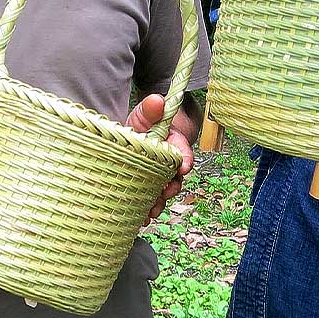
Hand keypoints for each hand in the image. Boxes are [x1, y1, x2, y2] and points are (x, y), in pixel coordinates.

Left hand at [126, 93, 194, 222]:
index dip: (186, 160)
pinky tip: (141, 218)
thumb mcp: (143, 115)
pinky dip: (146, 210)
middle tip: (164, 193)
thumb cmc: (142, 125)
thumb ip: (150, 109)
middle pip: (175, 178)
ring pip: (163, 192)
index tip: (183, 167)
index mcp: (172, 145)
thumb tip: (157, 100)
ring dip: (159, 203)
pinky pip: (149, 201)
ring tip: (150, 211)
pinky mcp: (145, 187)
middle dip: (171, 188)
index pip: (184, 153)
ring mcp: (158, 177)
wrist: (132, 137)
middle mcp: (168, 164)